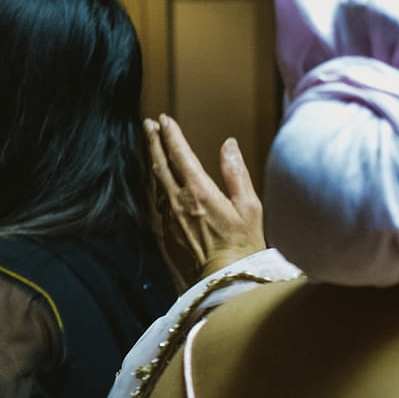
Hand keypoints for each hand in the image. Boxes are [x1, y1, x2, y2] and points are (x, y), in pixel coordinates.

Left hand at [144, 115, 265, 286]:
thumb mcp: (250, 206)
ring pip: (155, 181)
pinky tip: (159, 181)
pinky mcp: (166, 230)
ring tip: (151, 147)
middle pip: (160, 164)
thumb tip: (228, 144)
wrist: (224, 279)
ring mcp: (169, 216)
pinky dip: (157, 184)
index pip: (180, 154)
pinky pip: (157, 200)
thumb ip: (236, 172)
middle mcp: (178, 201)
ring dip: (153, 160)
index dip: (172, 134)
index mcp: (199, 191)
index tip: (165, 119)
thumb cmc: (243, 244)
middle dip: (153, 141)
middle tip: (148, 125)